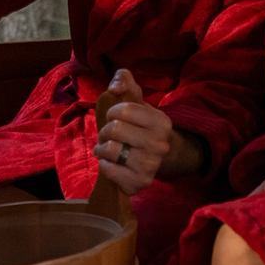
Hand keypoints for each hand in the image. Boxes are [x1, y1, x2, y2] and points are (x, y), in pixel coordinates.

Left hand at [91, 69, 196, 195]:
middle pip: (115, 130)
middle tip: (108, 135)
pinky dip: (104, 165)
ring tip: (106, 149)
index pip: (124, 110)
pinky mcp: (140, 182)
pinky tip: (110, 163)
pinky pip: (109, 170)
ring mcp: (151, 165)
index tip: (115, 117)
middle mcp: (160, 144)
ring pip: (111, 150)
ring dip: (102, 148)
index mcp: (162, 122)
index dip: (112, 112)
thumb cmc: (139, 126)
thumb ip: (124, 82)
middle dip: (105, 131)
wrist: (154, 158)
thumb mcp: (135, 101)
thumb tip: (116, 86)